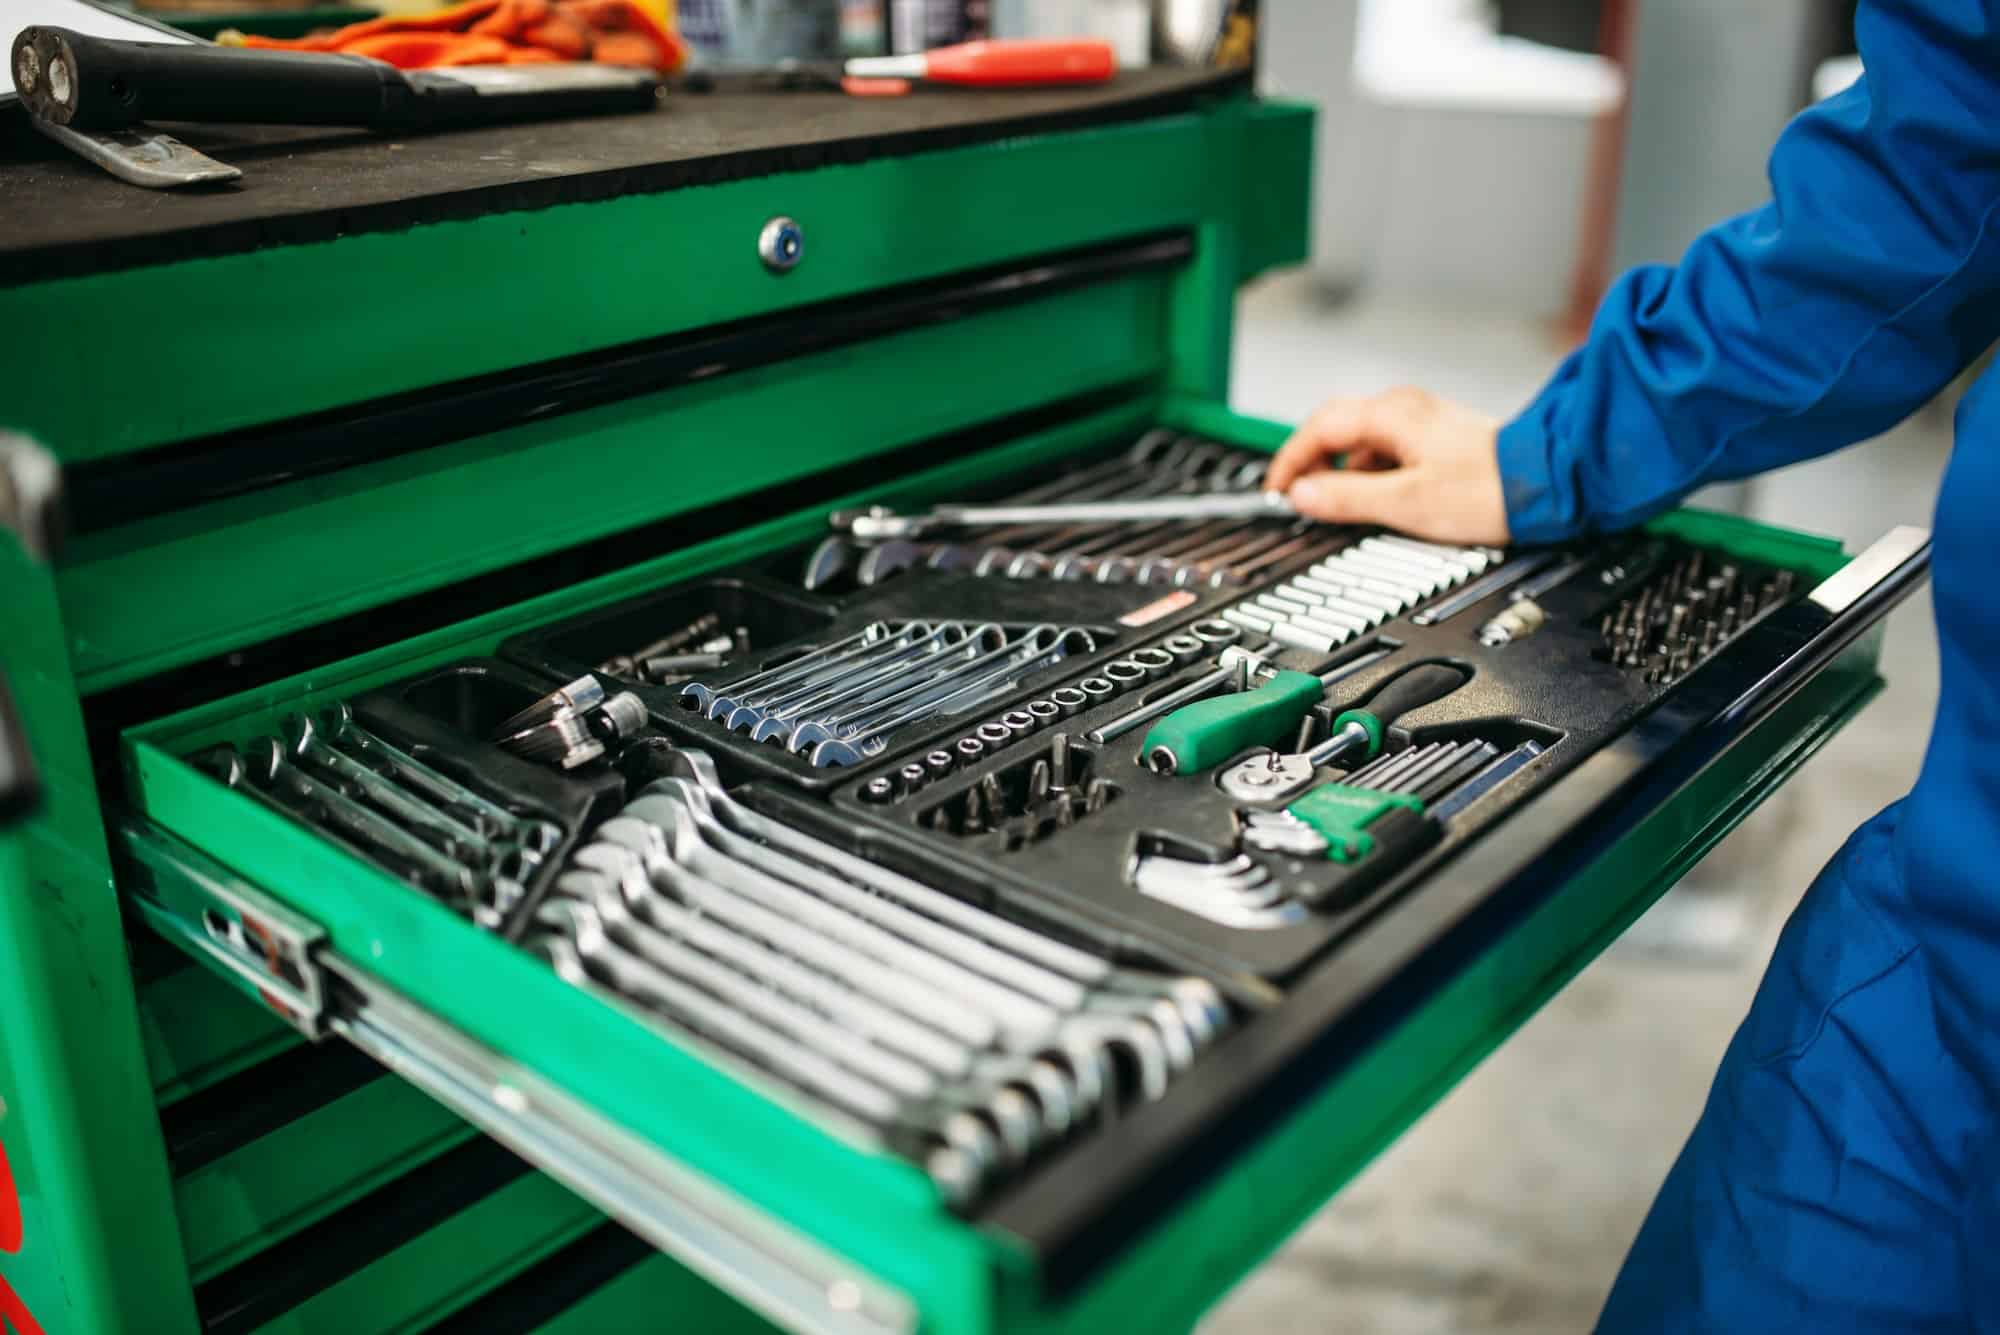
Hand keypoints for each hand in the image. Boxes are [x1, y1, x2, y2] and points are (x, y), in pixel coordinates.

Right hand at [1264, 387, 1510, 545]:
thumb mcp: (1405, 503)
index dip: (1290, 460)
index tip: (1277, 488)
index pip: (1318, 429)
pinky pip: (1387, 448)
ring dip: (1345, 470)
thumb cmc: (1487, 490)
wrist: (1547, 483)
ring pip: (1363, 441)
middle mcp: (1404, 408)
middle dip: (1313, 464)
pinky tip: (1381, 498)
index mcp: (1391, 415)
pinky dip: (1372, 471)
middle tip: (1301, 498)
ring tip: (1344, 505)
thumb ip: (1347, 498)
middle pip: (1336, 428)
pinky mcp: (1436, 437)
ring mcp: (1421, 420)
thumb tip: (1304, 495)